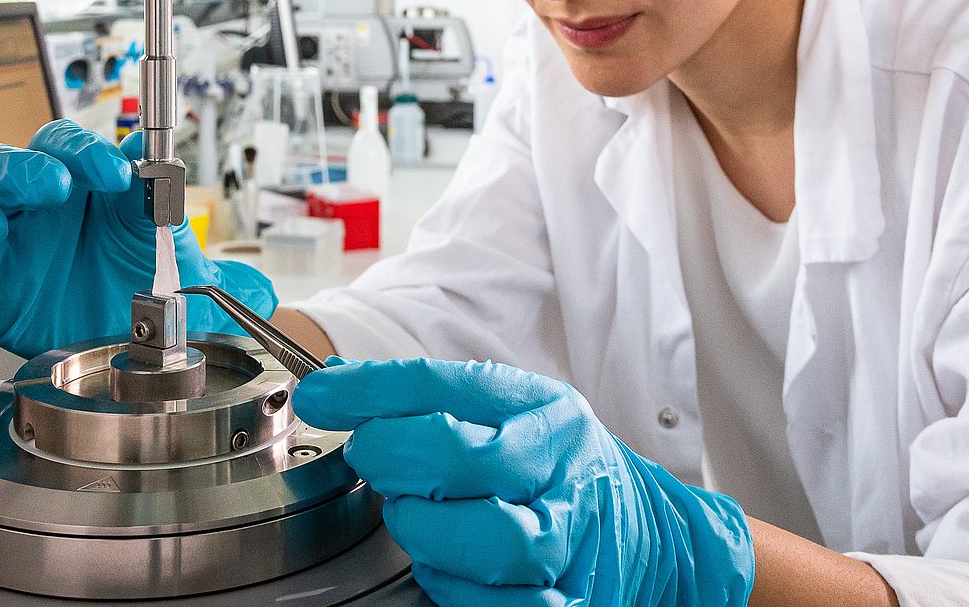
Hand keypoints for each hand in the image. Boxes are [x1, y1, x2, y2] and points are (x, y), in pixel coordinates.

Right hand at [0, 119, 277, 358]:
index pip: (65, 146)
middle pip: (2, 166)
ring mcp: (2, 257)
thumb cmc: (144, 289)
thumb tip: (230, 245)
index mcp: (79, 188)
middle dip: (22, 171)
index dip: (82, 153)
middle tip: (53, 189)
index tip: (113, 175)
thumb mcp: (183, 269)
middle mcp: (34, 214)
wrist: (127, 353)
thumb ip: (203, 251)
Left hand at [295, 358, 753, 606]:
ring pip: (492, 538)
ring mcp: (572, 533)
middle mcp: (560, 465)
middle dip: (397, 459)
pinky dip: (462, 592)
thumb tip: (334, 384)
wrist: (648, 530)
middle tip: (377, 465)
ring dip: (431, 533)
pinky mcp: (575, 596)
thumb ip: (421, 401)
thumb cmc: (554, 467)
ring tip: (416, 522)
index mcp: (538, 408)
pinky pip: (511, 606)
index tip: (320, 395)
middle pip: (462, 455)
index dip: (370, 391)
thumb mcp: (503, 412)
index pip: (443, 386)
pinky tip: (450, 571)